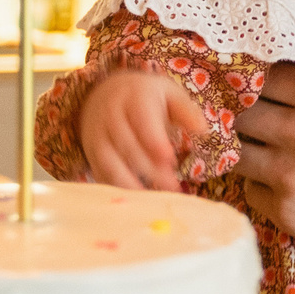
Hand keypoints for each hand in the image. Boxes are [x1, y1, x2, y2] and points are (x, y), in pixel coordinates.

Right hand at [77, 68, 208, 191]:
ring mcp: (97, 134)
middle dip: (150, 168)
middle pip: (127, 145)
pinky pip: (100, 172)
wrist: (103, 94)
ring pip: (109, 162)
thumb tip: (203, 130)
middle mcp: (111, 115)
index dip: (154, 141)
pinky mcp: (91, 152)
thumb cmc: (144, 97)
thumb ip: (186, 111)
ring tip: (153, 199)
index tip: (170, 160)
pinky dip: (116, 187)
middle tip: (173, 186)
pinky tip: (136, 199)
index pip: (142, 120)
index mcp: (134, 97)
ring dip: (131, 183)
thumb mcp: (168, 93)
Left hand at [233, 67, 294, 293]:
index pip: (270, 71)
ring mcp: (291, 175)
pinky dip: (259, 181)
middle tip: (261, 111)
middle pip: (244, 107)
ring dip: (248, 143)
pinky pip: (249, 187)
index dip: (269, 75)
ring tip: (265, 144)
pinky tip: (282, 179)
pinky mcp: (288, 211)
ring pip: (238, 147)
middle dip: (249, 106)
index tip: (273, 82)